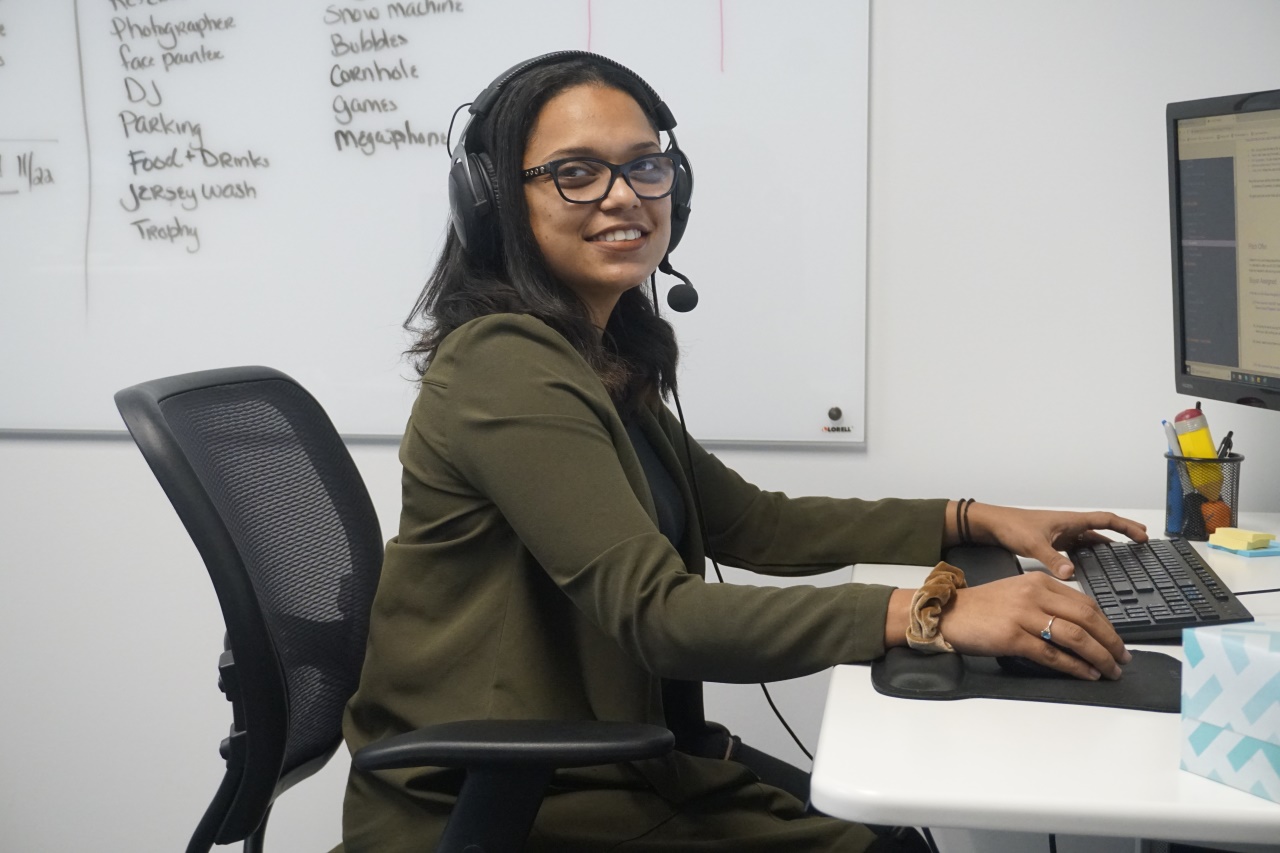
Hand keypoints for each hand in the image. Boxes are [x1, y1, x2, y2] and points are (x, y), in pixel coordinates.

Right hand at [942, 572, 1131, 679]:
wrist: (949, 613)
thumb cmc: (983, 607)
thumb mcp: (1019, 592)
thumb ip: (1048, 602)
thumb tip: (1081, 626)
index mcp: (1040, 582)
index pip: (1086, 603)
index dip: (1108, 625)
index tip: (1117, 641)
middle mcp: (1035, 595)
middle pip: (1087, 619)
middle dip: (1111, 642)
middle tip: (1122, 658)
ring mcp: (1024, 615)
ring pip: (1075, 637)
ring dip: (1099, 657)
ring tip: (1110, 670)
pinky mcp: (1013, 637)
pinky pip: (1052, 654)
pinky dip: (1075, 666)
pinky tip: (1086, 674)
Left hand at [965, 505, 1147, 578]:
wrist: (992, 525)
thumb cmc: (1011, 526)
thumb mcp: (1033, 544)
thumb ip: (1052, 559)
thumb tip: (1070, 573)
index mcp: (1069, 521)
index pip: (1105, 520)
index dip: (1126, 527)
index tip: (1142, 536)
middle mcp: (1069, 525)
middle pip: (1103, 528)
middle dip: (1123, 533)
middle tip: (1141, 541)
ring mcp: (1062, 533)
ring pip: (1091, 538)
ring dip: (1107, 544)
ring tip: (1123, 555)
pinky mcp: (1053, 542)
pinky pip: (1079, 546)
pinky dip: (1090, 553)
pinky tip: (1092, 564)